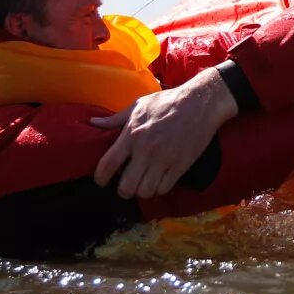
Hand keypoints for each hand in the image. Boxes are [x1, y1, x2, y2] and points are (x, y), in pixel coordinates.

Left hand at [92, 67, 237, 198]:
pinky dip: (160, 188)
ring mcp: (164, 159)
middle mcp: (146, 149)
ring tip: (145, 183)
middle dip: (124, 190)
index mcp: (132, 134)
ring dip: (143, 190)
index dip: (101, 178)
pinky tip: (160, 179)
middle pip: (126, 187)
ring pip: (145, 191)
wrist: (201, 103)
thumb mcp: (139, 105)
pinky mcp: (180, 165)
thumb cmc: (168, 102)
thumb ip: (115, 119)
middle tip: (128, 184)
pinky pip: (164, 189)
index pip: (108, 165)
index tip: (102, 181)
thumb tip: (93, 123)